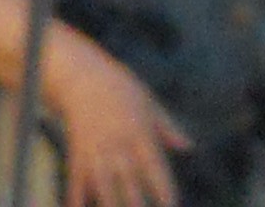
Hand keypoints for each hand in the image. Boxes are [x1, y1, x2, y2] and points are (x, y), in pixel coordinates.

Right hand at [44, 31, 188, 206]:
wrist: (77, 71)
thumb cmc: (117, 86)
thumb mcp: (145, 99)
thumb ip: (166, 126)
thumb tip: (188, 146)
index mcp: (137, 132)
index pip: (154, 167)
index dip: (163, 189)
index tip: (171, 206)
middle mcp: (116, 143)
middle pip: (129, 182)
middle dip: (137, 205)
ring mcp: (95, 148)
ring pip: (103, 185)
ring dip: (110, 206)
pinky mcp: (78, 151)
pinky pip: (76, 177)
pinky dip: (76, 197)